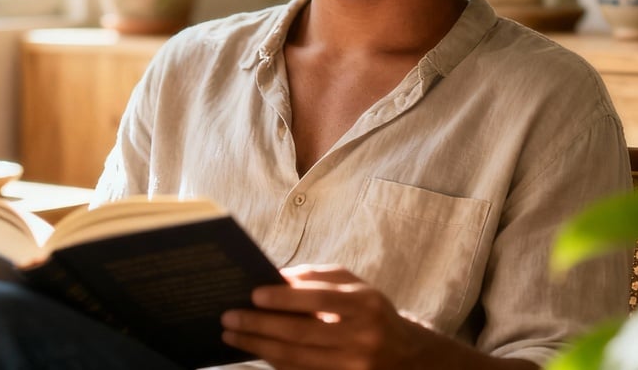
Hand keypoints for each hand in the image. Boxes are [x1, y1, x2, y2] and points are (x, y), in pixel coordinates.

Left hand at [220, 264, 429, 369]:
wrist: (407, 356)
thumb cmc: (372, 312)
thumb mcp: (355, 286)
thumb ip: (318, 277)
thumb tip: (277, 277)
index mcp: (365, 304)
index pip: (318, 298)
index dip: (284, 298)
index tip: (253, 294)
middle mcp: (362, 337)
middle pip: (302, 333)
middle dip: (260, 326)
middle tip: (230, 318)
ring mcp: (354, 366)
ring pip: (297, 359)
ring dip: (259, 348)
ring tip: (233, 336)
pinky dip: (276, 363)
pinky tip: (256, 351)